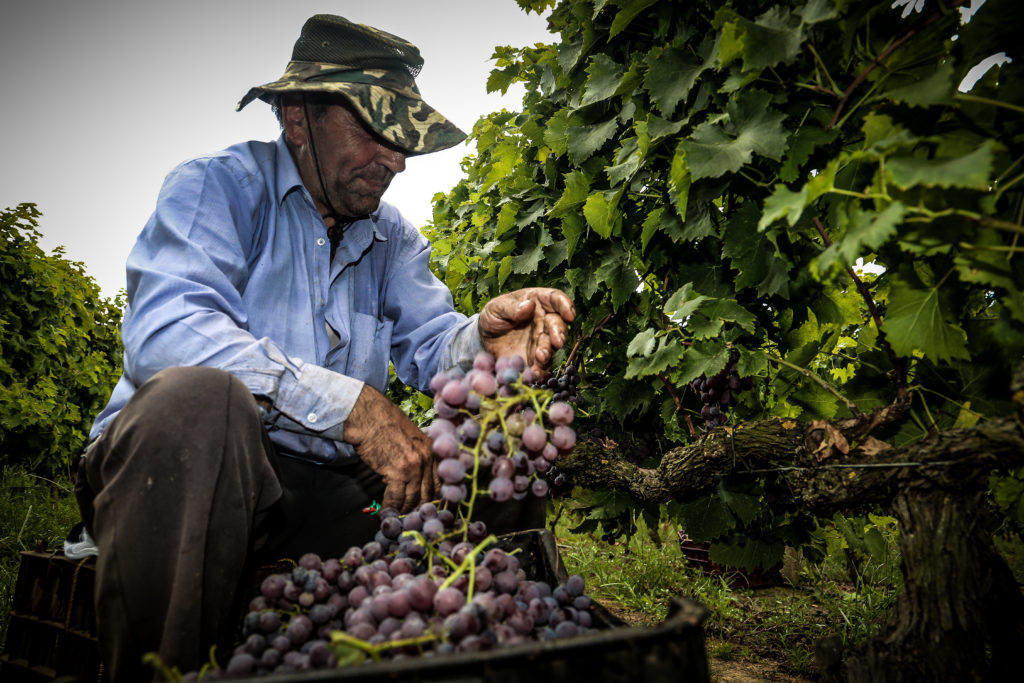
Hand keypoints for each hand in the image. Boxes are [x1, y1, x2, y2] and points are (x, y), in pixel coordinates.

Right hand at [343, 384, 437, 512]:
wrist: (369, 417)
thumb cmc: (385, 425)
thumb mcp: (411, 439)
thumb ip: (416, 459)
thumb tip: (410, 482)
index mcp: (433, 450)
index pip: (442, 482)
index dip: (437, 499)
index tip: (431, 510)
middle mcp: (428, 459)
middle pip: (429, 494)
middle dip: (421, 508)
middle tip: (413, 518)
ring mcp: (414, 467)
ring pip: (413, 499)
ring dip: (405, 511)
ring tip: (398, 517)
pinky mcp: (397, 472)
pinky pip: (396, 499)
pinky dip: (391, 508)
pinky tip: (386, 512)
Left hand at [479, 288, 575, 374]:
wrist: (484, 339)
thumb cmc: (493, 316)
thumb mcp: (495, 308)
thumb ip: (510, 308)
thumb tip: (528, 306)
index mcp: (537, 302)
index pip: (555, 299)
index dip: (565, 306)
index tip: (569, 315)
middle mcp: (544, 320)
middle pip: (557, 324)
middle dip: (559, 333)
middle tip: (557, 342)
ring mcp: (541, 339)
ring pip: (552, 345)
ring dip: (549, 351)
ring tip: (540, 357)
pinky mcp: (536, 357)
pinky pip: (543, 364)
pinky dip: (540, 369)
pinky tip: (534, 372)